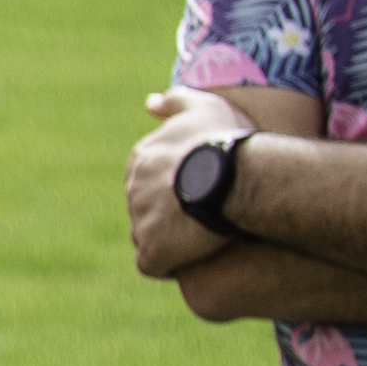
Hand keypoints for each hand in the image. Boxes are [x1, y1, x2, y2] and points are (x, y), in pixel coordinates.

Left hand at [130, 83, 256, 270]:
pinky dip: (170, 264)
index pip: (152, 180)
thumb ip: (177, 102)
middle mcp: (133, 189)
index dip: (178, 188)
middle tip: (208, 215)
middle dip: (172, 214)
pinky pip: (155, 264)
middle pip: (149, 209)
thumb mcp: (204, 107)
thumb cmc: (226, 140)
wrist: (233, 176)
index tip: (203, 190)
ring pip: (150, 236)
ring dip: (171, 240)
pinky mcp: (152, 251)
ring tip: (203, 238)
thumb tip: (150, 103)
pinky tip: (194, 259)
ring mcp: (140, 221)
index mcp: (142, 159)